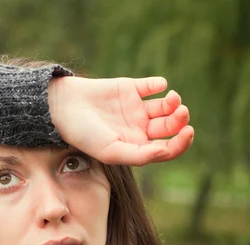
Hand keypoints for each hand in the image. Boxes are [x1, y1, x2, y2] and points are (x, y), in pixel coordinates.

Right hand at [48, 75, 193, 165]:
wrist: (62, 107)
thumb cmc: (83, 134)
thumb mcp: (110, 150)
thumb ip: (138, 155)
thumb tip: (164, 151)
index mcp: (135, 146)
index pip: (167, 148)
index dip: (181, 143)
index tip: (188, 132)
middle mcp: (138, 128)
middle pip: (169, 126)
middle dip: (179, 120)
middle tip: (181, 113)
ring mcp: (135, 108)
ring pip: (165, 106)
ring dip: (173, 102)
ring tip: (172, 99)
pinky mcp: (129, 88)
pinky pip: (151, 86)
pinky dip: (158, 84)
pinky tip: (157, 86)